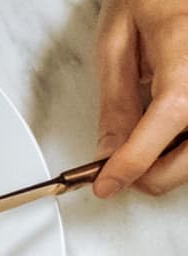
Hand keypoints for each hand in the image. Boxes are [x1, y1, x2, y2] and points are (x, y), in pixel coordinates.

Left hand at [96, 0, 187, 195]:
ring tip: (141, 151)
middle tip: (118, 174)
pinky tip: (166, 137)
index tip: (106, 184)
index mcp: (187, 60)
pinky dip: (184, 147)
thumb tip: (108, 149)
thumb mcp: (118, 41)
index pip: (166, 121)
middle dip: (153, 175)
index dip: (134, 161)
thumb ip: (115, 100)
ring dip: (172, 164)